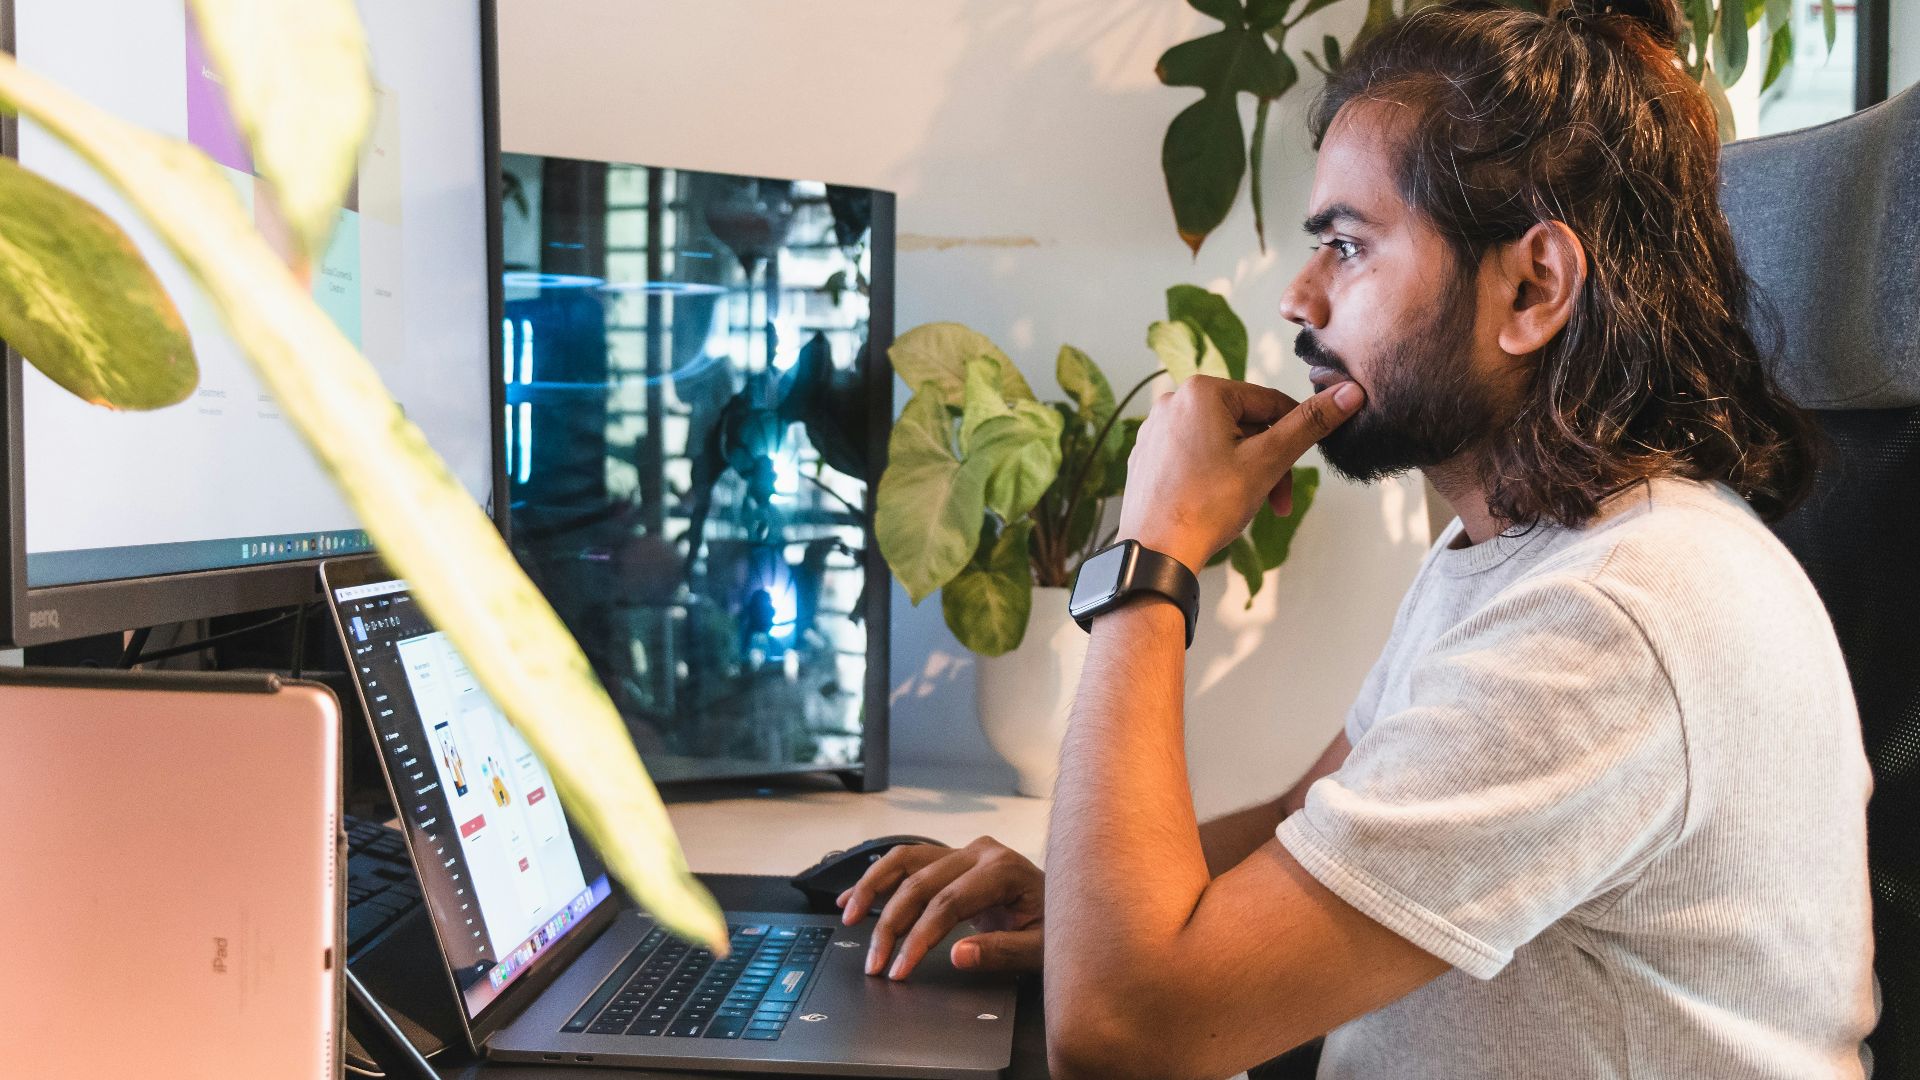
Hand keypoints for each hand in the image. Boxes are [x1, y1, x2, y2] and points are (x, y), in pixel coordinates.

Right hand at [836, 837, 1044, 980]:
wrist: (1072, 908)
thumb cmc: (1059, 928)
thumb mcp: (1039, 948)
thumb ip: (999, 952)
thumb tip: (956, 956)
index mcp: (1003, 870)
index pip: (947, 903)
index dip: (918, 938)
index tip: (900, 968)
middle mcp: (981, 852)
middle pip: (920, 883)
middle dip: (891, 925)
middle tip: (875, 962)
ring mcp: (966, 851)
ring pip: (906, 860)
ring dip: (873, 888)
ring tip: (848, 915)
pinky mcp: (955, 858)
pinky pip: (909, 862)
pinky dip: (879, 877)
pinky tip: (855, 896)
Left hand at [1114, 375, 1362, 571]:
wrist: (1155, 553)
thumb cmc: (1207, 506)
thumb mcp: (1268, 461)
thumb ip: (1310, 424)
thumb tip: (1350, 393)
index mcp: (1201, 391)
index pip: (1269, 402)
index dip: (1294, 435)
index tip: (1302, 467)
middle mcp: (1172, 401)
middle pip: (1244, 424)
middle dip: (1267, 461)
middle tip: (1278, 500)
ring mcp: (1155, 430)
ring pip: (1220, 441)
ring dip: (1244, 471)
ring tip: (1248, 506)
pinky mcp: (1147, 457)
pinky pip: (1194, 456)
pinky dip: (1214, 476)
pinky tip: (1216, 504)